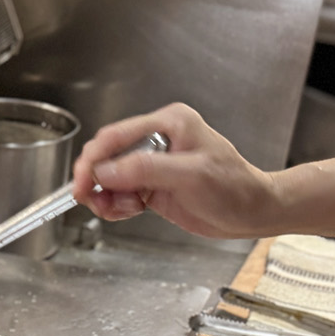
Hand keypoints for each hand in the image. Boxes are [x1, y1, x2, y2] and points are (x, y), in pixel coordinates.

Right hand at [72, 103, 279, 238]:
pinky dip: (115, 204)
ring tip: (120, 210)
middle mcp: (158, 138)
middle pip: (108, 156)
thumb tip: (105, 172)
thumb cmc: (235, 188)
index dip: (93, 160)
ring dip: (106, 196)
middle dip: (96, 180)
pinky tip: (127, 212)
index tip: (81, 182)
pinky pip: (120, 192)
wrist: (253, 212)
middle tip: (90, 200)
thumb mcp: (190, 175)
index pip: (116, 136)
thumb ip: (145, 170)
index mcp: (169, 123)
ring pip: (110, 177)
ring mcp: (154, 162)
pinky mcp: (152, 184)